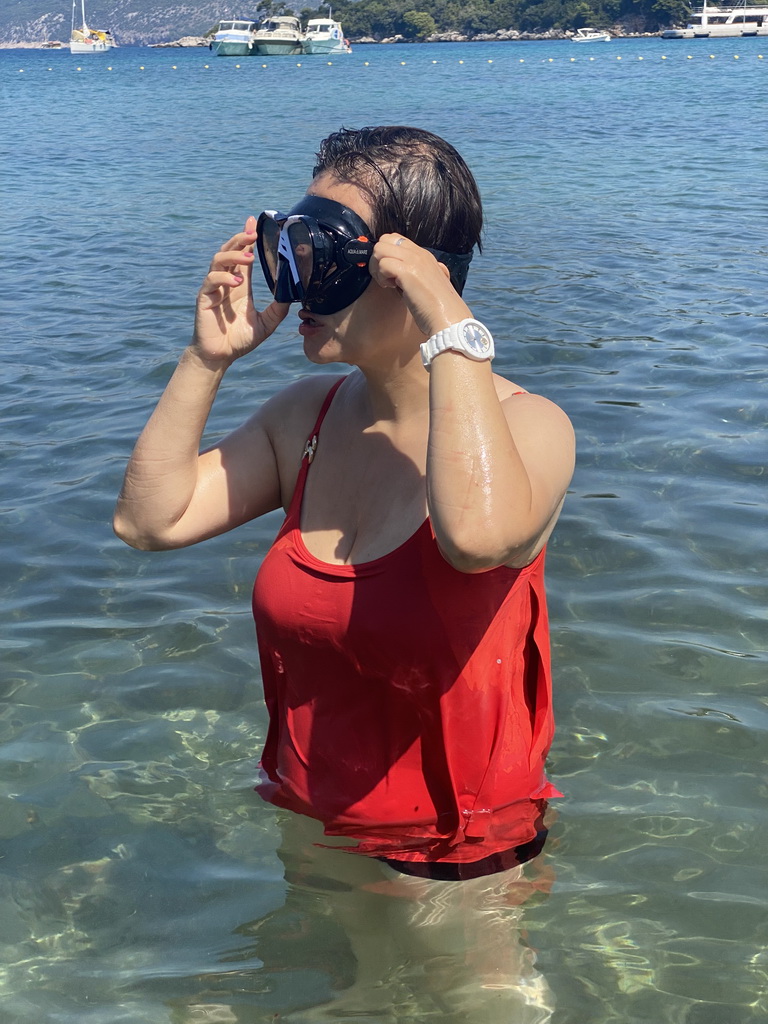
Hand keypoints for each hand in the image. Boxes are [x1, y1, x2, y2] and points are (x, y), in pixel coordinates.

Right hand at [192, 216, 288, 366]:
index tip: (254, 222)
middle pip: (229, 251)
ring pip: (218, 261)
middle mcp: (226, 282)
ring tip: (249, 257)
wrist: (221, 356)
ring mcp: (214, 289)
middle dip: (240, 239)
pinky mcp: (204, 298)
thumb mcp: (266, 323)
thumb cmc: (240, 339)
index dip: (247, 238)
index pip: (243, 255)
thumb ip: (278, 308)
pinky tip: (237, 282)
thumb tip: (293, 293)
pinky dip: (224, 278)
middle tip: (252, 233)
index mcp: (240, 285)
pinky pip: (211, 281)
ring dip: (233, 255)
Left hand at [369, 233, 471, 337]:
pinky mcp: (408, 272)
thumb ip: (414, 274)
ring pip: (380, 249)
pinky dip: (382, 277)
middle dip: (378, 259)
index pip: (395, 239)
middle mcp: (419, 253)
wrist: (449, 319)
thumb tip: (396, 276)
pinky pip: (383, 264)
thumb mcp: (427, 284)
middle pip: (384, 240)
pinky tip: (392, 288)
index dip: (386, 254)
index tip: (390, 274)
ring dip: (378, 268)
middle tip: (385, 278)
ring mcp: (414, 261)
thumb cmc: (437, 309)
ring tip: (389, 284)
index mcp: (423, 255)